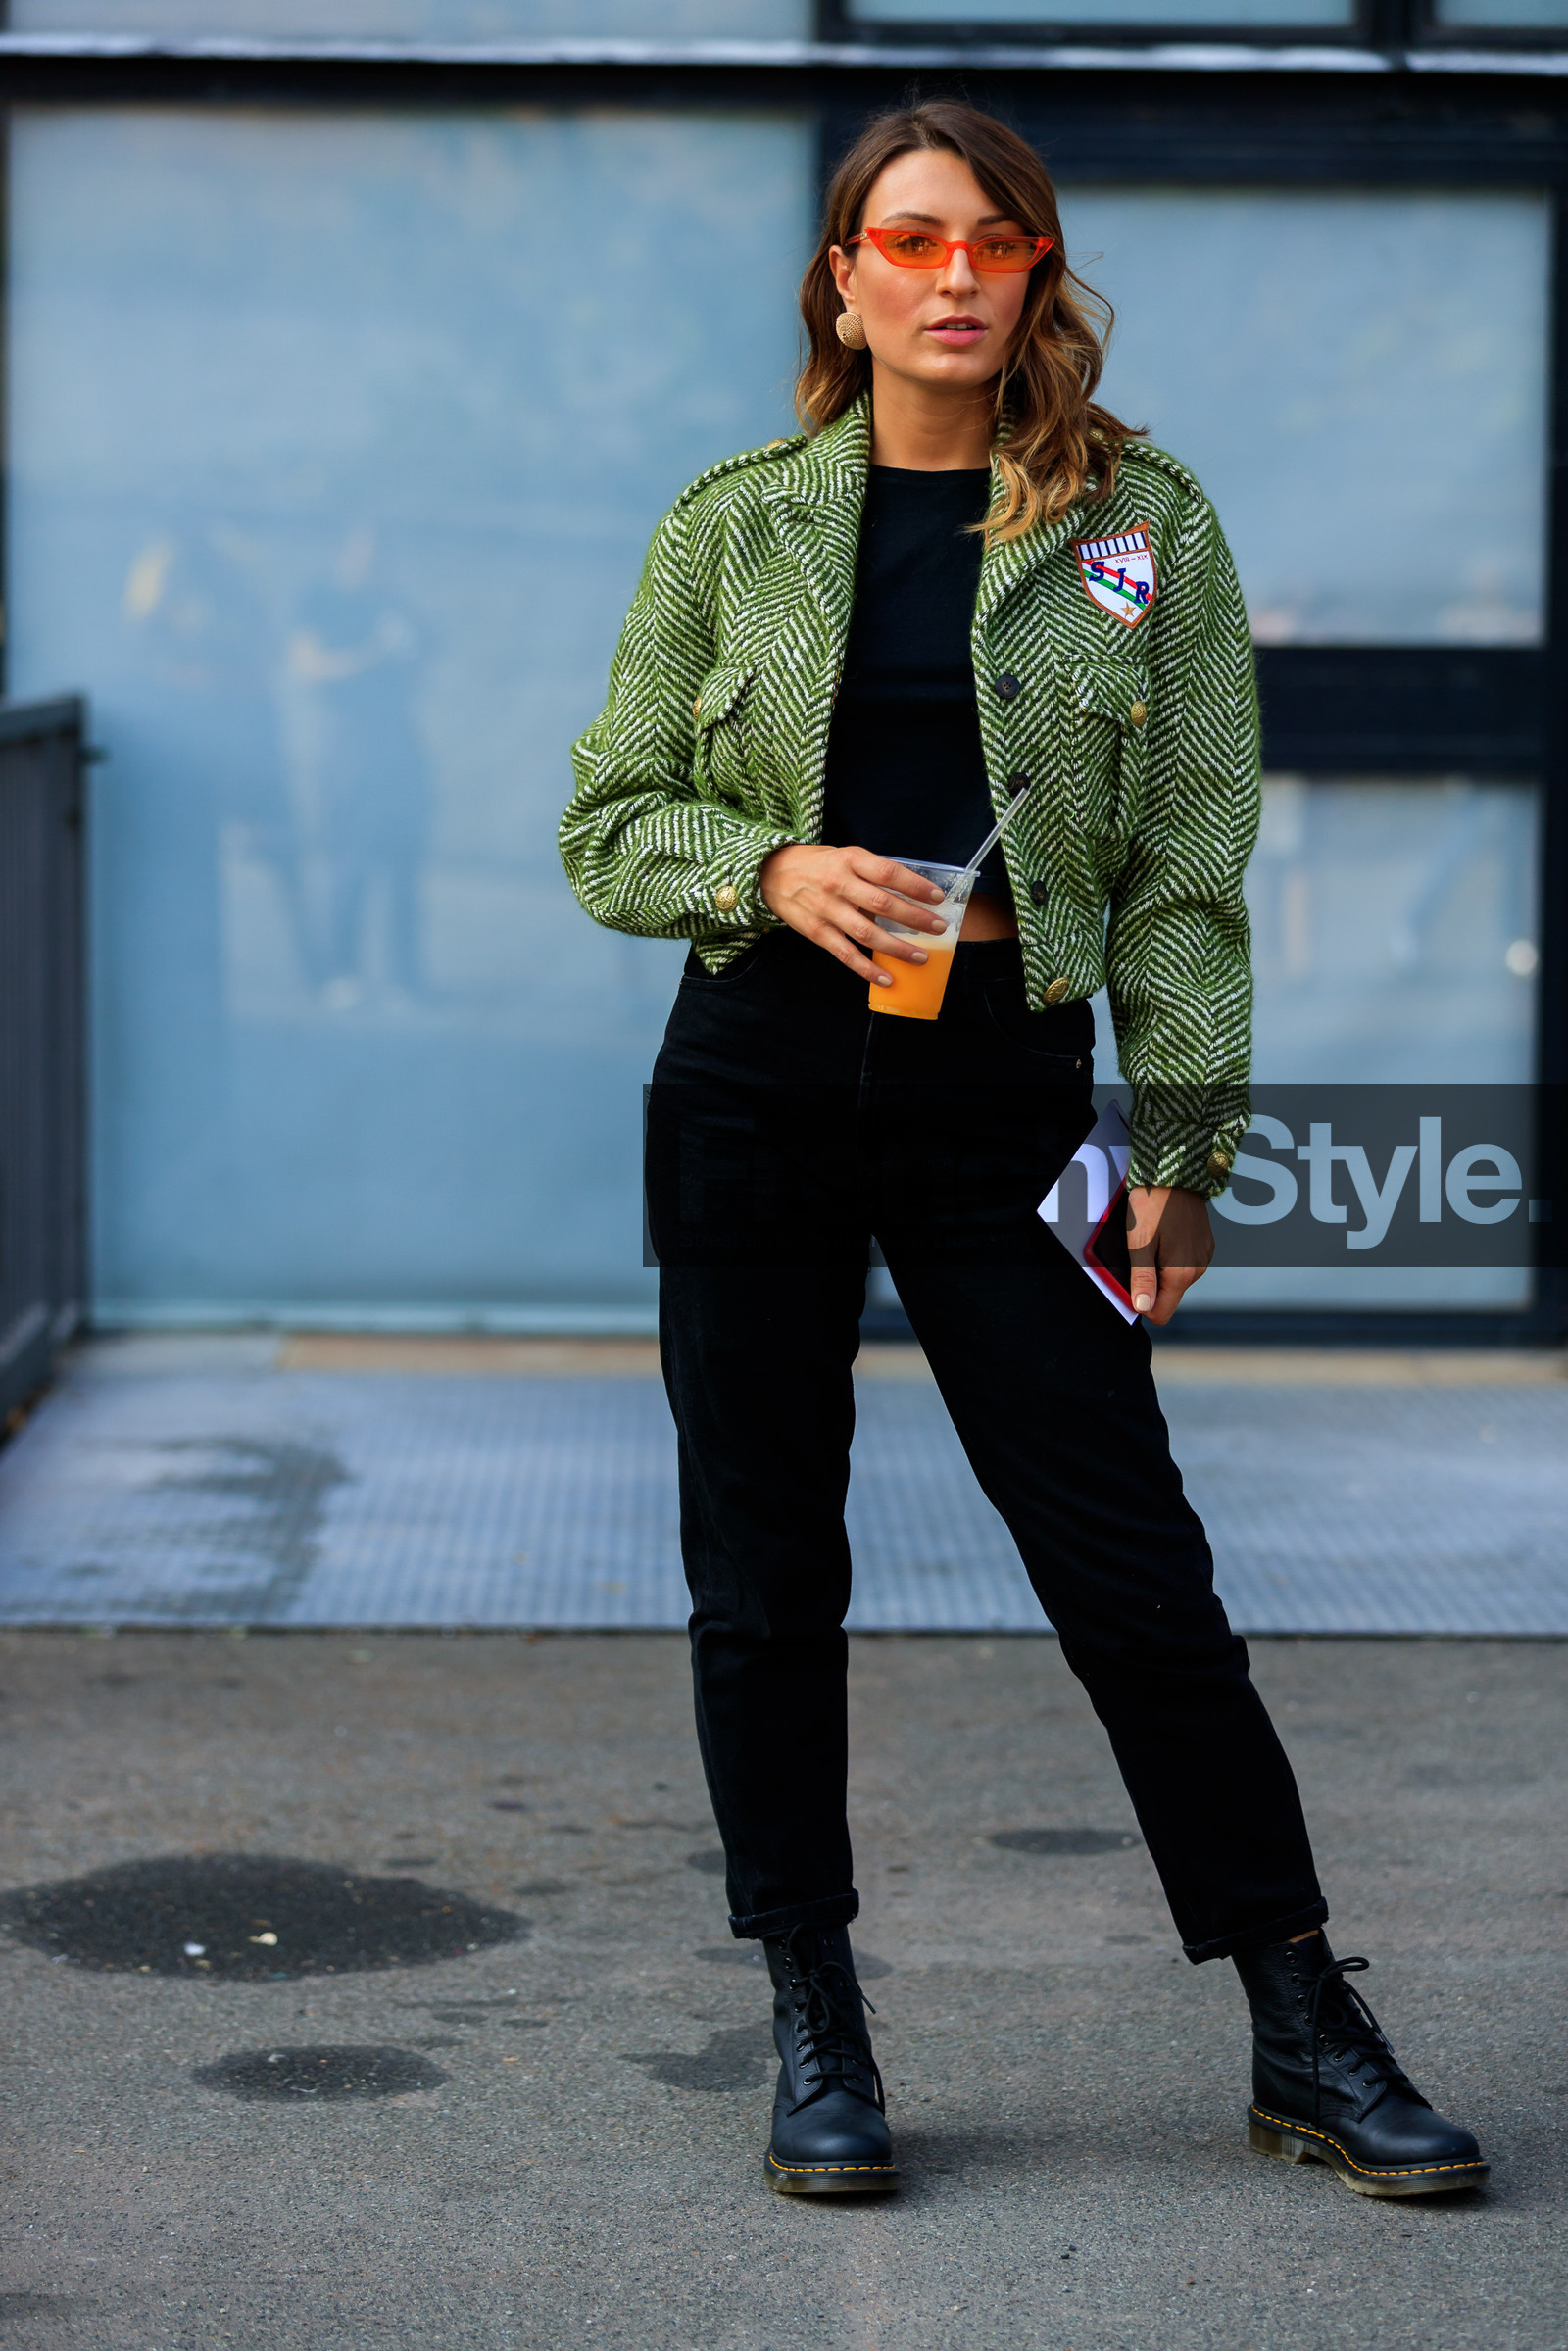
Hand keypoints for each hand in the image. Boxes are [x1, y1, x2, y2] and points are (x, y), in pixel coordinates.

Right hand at [758, 843, 946, 982]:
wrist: (771, 873)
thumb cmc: (818, 865)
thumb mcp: (845, 856)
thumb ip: (871, 872)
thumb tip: (910, 892)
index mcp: (850, 860)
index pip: (889, 873)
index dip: (915, 886)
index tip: (937, 898)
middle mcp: (839, 884)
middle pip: (882, 905)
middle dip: (914, 919)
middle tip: (938, 928)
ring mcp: (827, 910)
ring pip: (868, 934)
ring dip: (897, 948)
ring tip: (921, 957)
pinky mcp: (817, 932)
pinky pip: (845, 954)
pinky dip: (867, 969)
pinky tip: (887, 978)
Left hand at [1126, 1185, 1213, 1323]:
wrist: (1176, 1172)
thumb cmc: (1154, 1204)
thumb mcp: (1140, 1242)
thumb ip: (1142, 1278)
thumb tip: (1143, 1308)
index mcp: (1183, 1273)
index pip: (1161, 1313)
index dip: (1141, 1304)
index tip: (1129, 1282)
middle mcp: (1198, 1268)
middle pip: (1167, 1295)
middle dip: (1148, 1283)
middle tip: (1136, 1254)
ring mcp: (1202, 1256)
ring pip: (1174, 1279)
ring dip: (1158, 1267)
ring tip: (1150, 1240)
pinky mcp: (1203, 1244)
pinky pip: (1182, 1262)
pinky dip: (1169, 1255)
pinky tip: (1162, 1234)